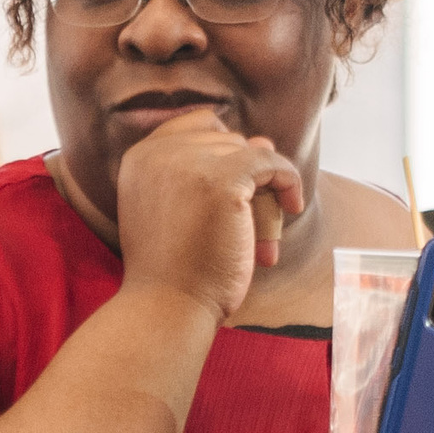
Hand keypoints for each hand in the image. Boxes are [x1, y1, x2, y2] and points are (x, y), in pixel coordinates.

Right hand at [111, 111, 304, 321]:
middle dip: (245, 179)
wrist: (167, 307)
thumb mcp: (175, 210)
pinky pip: (272, 163)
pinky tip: (292, 206)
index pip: (198, 124)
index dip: (225, 150)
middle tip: (249, 225)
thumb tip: (262, 140)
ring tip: (260, 236)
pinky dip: (288, 181)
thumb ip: (204, 172)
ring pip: (250, 153)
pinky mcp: (222, 180)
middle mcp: (159, 152)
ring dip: (263, 191)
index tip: (235, 186)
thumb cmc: (174, 270)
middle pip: (228, 140)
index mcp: (140, 157)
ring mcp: (189, 163)